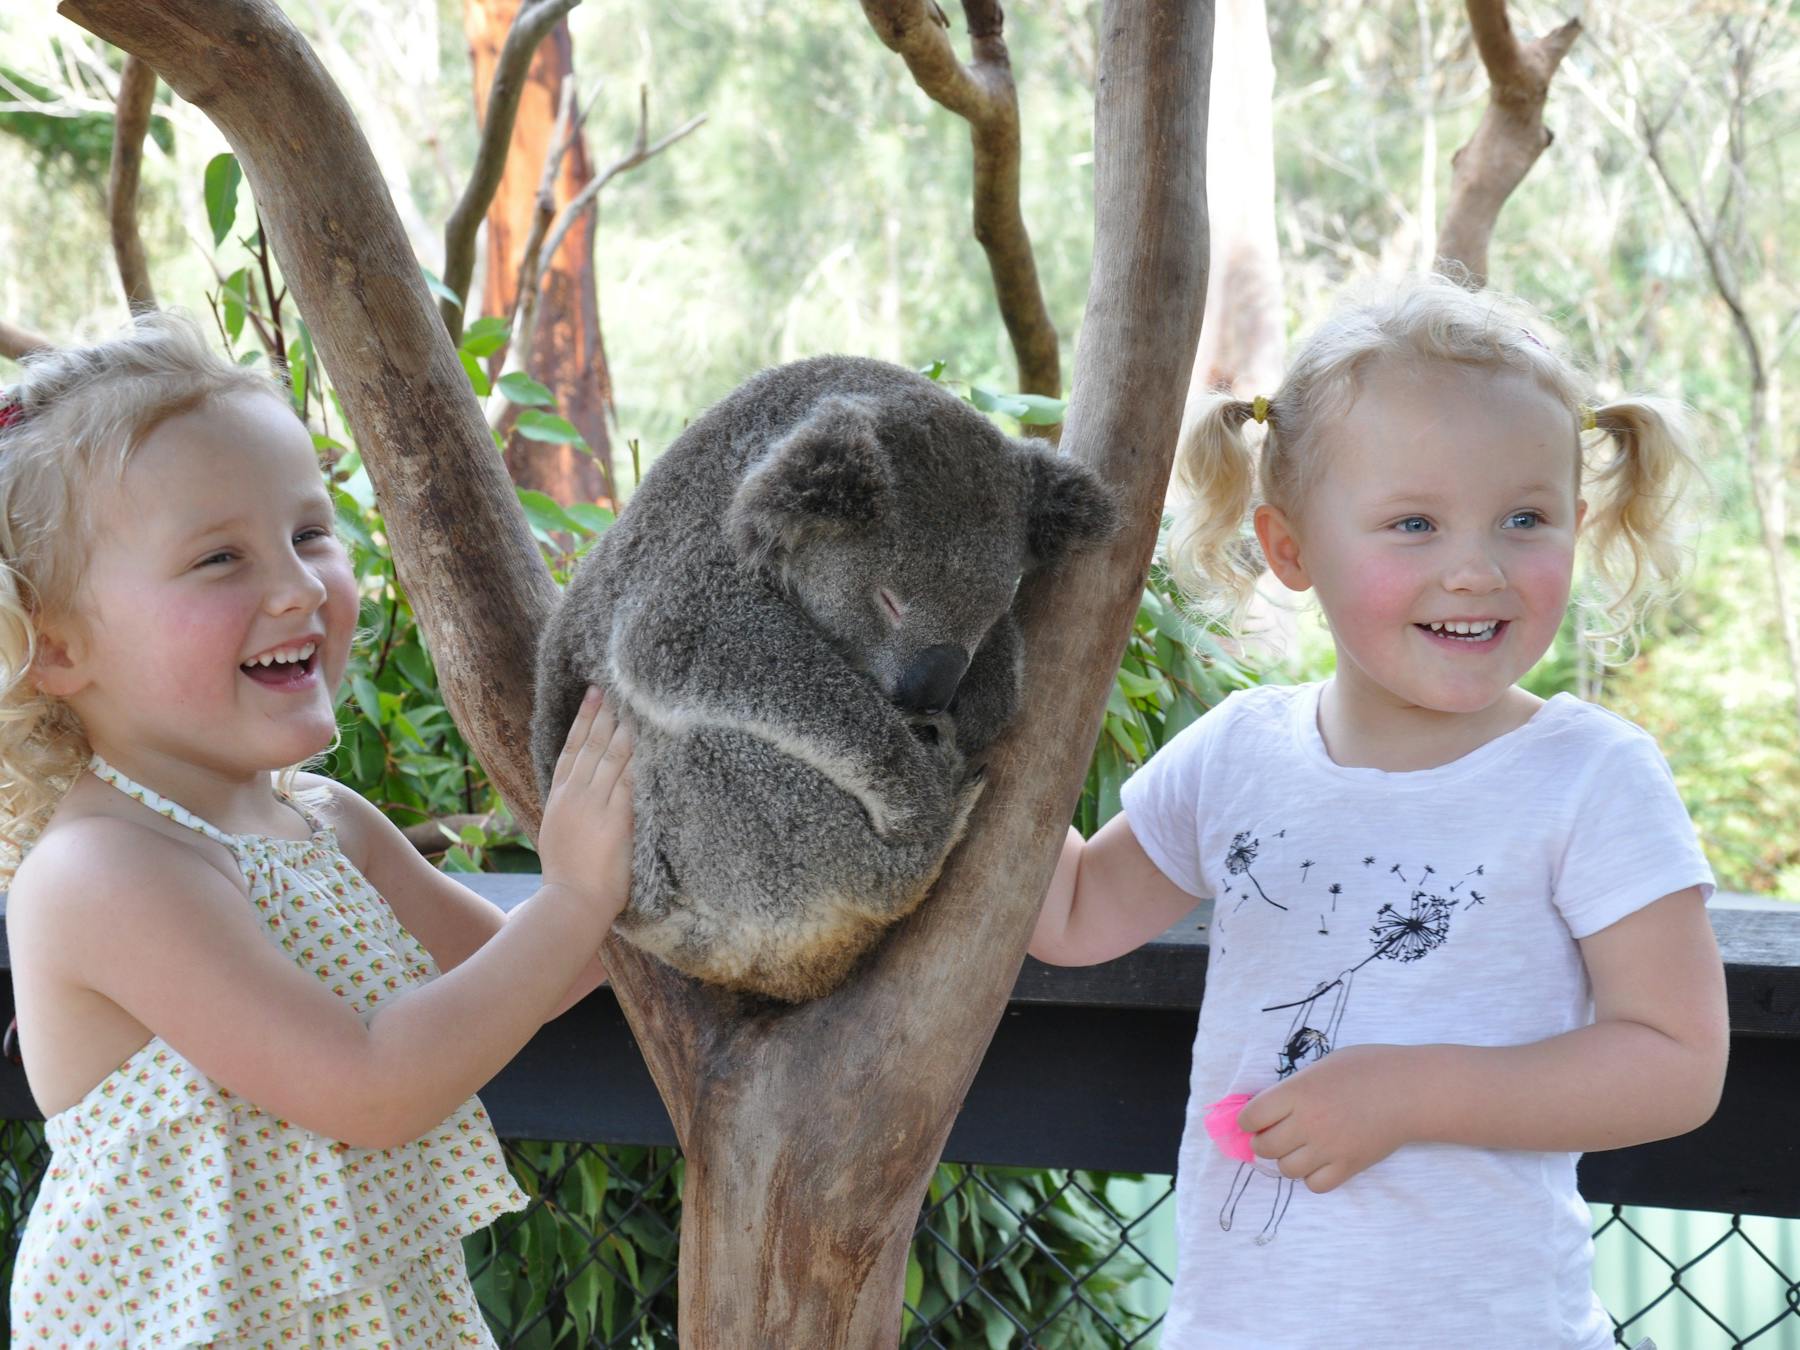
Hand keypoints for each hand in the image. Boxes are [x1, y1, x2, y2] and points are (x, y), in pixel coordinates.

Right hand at [538, 686, 634, 928]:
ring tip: (636, 701)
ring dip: (624, 727)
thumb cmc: (568, 879)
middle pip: (592, 744)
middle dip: (604, 713)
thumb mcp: (559, 836)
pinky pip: (631, 779)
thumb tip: (580, 796)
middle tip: (615, 684)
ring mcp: (594, 804)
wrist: (571, 902)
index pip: (571, 750)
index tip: (592, 695)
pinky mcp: (616, 817)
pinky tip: (649, 739)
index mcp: (559, 799)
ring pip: (611, 755)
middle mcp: (575, 796)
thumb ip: (571, 811)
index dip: (583, 720)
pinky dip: (639, 758)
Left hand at [1237, 1044, 1417, 1192]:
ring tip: (1299, 1146)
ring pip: (1286, 1169)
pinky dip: (1311, 1176)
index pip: (1250, 1117)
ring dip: (1286, 1159)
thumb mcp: (1322, 1066)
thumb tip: (1270, 1107)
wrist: (1410, 1090)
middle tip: (1274, 1133)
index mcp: (1298, 1092)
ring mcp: (1328, 1148)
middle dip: (1263, 1140)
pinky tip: (1319, 1161)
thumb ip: (1294, 1088)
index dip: (1248, 1119)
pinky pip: (1314, 1185)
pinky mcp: (1348, 1167)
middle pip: (1264, 1146)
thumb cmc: (1367, 1068)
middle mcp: (1308, 1123)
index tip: (1254, 1118)